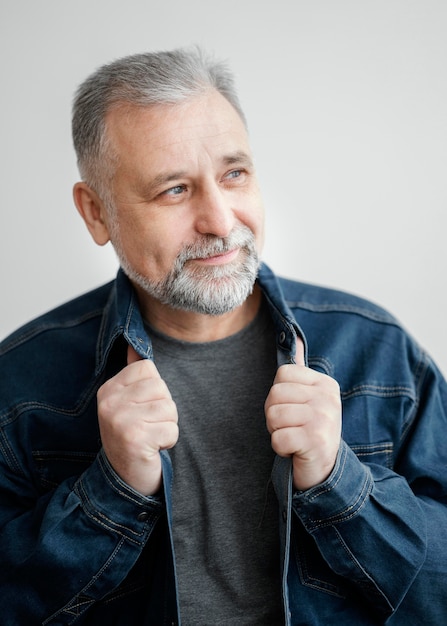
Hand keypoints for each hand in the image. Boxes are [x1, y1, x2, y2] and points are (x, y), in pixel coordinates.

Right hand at [97, 345, 178, 495]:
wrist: (124, 478)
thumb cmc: (132, 435)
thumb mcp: (127, 402)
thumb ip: (134, 375)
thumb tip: (134, 346)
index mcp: (108, 389)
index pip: (147, 367)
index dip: (155, 389)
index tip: (142, 408)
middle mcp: (110, 402)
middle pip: (161, 387)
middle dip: (164, 408)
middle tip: (148, 426)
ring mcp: (120, 420)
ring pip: (169, 408)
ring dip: (167, 425)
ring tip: (150, 436)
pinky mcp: (134, 438)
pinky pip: (172, 429)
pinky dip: (168, 441)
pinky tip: (153, 448)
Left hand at [264, 347, 341, 490]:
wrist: (326, 471)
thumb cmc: (310, 431)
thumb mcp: (308, 398)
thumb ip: (300, 371)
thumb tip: (295, 338)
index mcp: (325, 384)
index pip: (282, 374)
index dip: (278, 395)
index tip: (293, 411)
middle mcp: (328, 397)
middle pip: (274, 394)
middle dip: (275, 416)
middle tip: (292, 428)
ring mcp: (324, 418)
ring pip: (273, 416)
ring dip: (277, 433)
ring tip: (294, 438)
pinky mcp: (316, 440)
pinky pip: (277, 439)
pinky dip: (281, 449)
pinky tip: (296, 451)